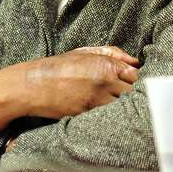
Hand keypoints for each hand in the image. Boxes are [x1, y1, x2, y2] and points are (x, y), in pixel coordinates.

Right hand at [22, 46, 139, 118]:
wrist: (34, 86)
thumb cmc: (58, 67)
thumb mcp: (85, 53)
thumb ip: (113, 54)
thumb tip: (135, 61)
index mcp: (106, 65)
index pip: (138, 76)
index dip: (139, 81)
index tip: (137, 84)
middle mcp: (105, 82)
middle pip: (135, 94)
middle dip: (135, 96)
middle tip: (133, 98)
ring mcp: (98, 101)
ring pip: (124, 108)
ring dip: (125, 108)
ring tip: (122, 107)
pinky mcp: (90, 116)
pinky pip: (109, 118)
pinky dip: (112, 117)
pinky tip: (109, 114)